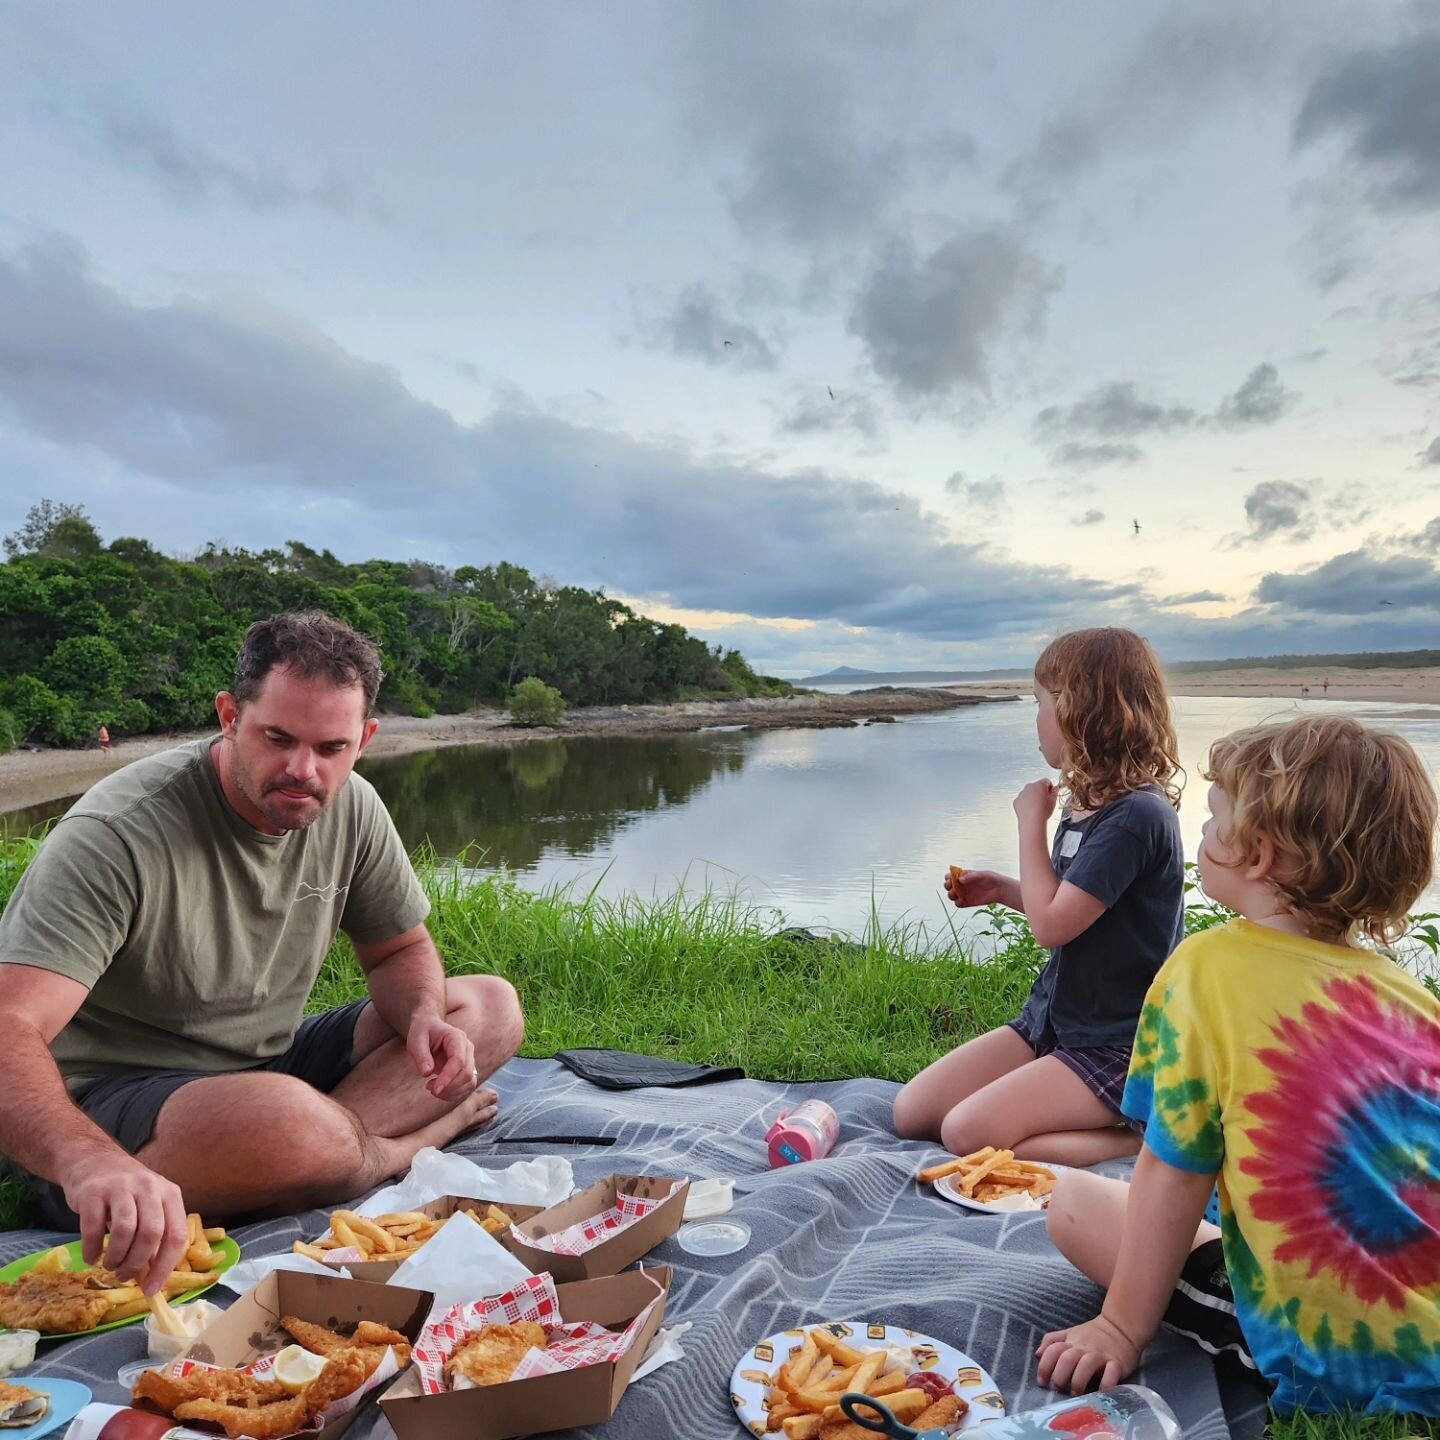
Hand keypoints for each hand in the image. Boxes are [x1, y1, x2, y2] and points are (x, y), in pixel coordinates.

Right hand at [63, 1150, 188, 1294]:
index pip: (175, 1235)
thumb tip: (154, 1278)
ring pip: (125, 1230)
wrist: (94, 1161)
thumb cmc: (127, 1192)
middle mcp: (149, 1187)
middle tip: (125, 1276)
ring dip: (116, 1257)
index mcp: (170, 1193)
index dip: (165, 1267)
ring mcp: (121, 1187)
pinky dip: (92, 1249)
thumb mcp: (149, 1207)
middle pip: (151, 1233)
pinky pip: (93, 1228)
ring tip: (110, 1266)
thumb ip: (154, 1237)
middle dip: (138, 1263)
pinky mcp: (93, 1192)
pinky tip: (91, 1257)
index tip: (152, 1290)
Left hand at [407, 1015, 478, 1101]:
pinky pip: (466, 1086)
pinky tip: (439, 1090)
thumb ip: (421, 1055)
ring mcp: (469, 1059)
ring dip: (452, 1092)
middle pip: (467, 1073)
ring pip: (470, 1082)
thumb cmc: (422, 1032)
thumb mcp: (416, 1039)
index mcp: (457, 1037)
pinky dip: (454, 1094)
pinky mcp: (466, 1069)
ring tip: (432, 1089)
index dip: (448, 1077)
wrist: (429, 1027)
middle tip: (428, 1088)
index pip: (458, 1060)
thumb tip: (427, 1073)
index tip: (434, 1090)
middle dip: (449, 1087)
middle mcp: (467, 1048)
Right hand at [944, 869, 1012, 908]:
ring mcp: (964, 894)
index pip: (949, 876)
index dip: (947, 877)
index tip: (950, 878)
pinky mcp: (968, 902)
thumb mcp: (982, 875)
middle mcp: (961, 885)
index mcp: (962, 876)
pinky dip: (958, 903)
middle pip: (947, 886)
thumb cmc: (991, 879)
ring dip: (951, 895)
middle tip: (952, 887)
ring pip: (951, 896)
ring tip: (957, 894)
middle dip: (947, 886)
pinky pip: (958, 904)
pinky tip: (963, 900)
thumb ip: (971, 876)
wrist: (1000, 890)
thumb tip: (960, 879)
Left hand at [1014, 779, 1058, 826]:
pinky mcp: (1016, 800)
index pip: (1046, 781)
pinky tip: (1030, 810)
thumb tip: (1055, 788)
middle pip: (1036, 786)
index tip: (1050, 795)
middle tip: (1044, 802)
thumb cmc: (1043, 811)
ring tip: (1037, 808)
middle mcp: (1029, 786)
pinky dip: (1026, 803)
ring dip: (1033, 797)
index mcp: (1039, 784)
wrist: (1032, 821)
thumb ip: (1055, 791)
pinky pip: (1022, 799)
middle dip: (1040, 792)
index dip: (1050, 789)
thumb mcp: (1054, 800)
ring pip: (1029, 793)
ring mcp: (1022, 793)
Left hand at [1036, 1314, 1140, 1394]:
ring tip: (1076, 1394)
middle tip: (1059, 1389)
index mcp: (1071, 1341)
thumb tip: (1037, 1354)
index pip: (1053, 1351)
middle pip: (1067, 1359)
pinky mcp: (1117, 1363)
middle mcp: (1084, 1347)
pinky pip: (1111, 1373)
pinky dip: (1106, 1384)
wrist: (1120, 1327)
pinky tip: (1100, 1392)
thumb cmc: (1091, 1335)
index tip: (1042, 1382)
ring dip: (1078, 1381)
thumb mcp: (1069, 1333)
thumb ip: (1052, 1342)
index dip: (1044, 1366)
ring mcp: (1101, 1355)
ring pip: (1087, 1365)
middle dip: (1060, 1376)